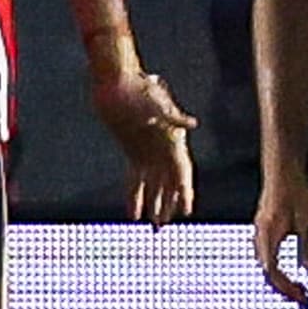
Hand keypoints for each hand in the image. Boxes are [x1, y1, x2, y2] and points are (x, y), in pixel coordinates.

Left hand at [91, 64, 197, 226]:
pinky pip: (136, 180)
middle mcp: (163, 150)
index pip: (182, 171)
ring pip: (154, 186)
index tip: (188, 210)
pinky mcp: (132, 152)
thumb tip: (191, 124)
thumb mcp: (157, 103)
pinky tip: (133, 214)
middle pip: (169, 183)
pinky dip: (135, 197)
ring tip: (155, 225)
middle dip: (169, 205)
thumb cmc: (139, 90)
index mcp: (172, 141)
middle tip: (165, 226)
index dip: (186, 192)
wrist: (116, 82)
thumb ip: (174, 117)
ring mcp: (148, 152)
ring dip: (155, 205)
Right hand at [253, 166, 307, 305]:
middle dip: (284, 287)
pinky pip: (269, 255)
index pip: (273, 272)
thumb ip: (306, 245)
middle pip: (268, 272)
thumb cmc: (295, 193)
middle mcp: (260, 238)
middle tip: (302, 296)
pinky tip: (291, 268)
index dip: (287, 287)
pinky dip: (279, 267)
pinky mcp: (266, 229)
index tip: (302, 296)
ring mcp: (261, 233)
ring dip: (281, 278)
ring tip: (297, 286)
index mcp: (268, 238)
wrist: (284, 171)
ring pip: (267, 264)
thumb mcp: (306, 221)